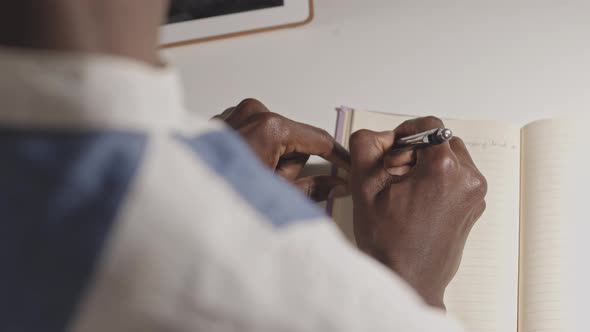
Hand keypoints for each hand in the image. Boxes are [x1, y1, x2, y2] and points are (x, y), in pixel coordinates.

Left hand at [214, 99, 350, 201]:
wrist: (180, 198)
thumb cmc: (223, 195)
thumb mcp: (278, 194)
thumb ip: (314, 188)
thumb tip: (337, 186)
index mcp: (270, 126)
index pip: (318, 138)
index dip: (337, 155)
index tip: (348, 164)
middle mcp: (253, 112)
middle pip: (294, 139)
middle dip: (290, 164)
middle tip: (271, 184)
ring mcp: (236, 114)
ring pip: (274, 136)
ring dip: (271, 158)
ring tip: (251, 178)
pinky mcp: (225, 120)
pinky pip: (254, 133)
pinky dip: (255, 151)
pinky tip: (242, 170)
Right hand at [349, 116, 486, 308]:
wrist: (408, 281)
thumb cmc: (388, 243)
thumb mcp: (364, 186)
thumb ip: (366, 146)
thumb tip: (378, 135)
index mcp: (444, 169)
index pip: (430, 125)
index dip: (405, 132)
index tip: (392, 147)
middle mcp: (468, 179)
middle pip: (443, 140)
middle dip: (417, 149)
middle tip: (393, 171)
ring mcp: (474, 195)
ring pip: (451, 158)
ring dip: (427, 163)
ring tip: (403, 189)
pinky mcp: (474, 207)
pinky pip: (457, 178)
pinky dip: (437, 179)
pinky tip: (415, 201)